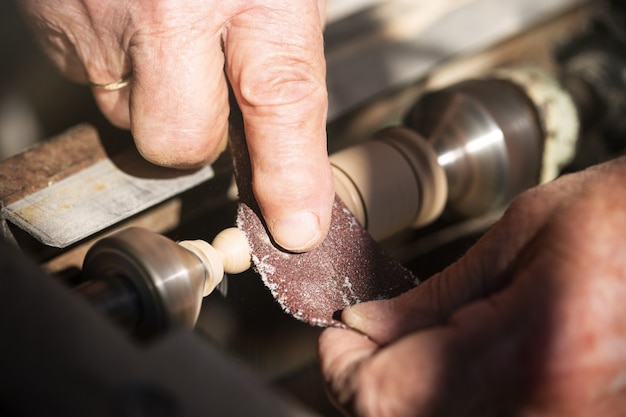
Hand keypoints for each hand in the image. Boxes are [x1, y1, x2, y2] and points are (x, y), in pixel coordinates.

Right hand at [17, 0, 333, 251]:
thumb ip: (279, 44)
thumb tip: (283, 127)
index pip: (281, 102)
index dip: (291, 177)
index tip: (299, 227)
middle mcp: (165, 6)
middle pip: (178, 142)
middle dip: (198, 132)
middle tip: (206, 83)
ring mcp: (95, 17)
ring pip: (127, 116)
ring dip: (152, 95)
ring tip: (162, 29)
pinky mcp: (49, 20)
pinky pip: (88, 80)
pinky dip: (114, 65)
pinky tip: (126, 14)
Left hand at [319, 157, 625, 416]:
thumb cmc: (611, 221)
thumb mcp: (513, 240)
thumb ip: (431, 297)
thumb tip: (363, 326)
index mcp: (526, 350)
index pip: (382, 396)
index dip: (341, 366)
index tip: (339, 329)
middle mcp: (545, 410)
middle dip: (365, 381)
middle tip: (364, 337)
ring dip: (399, 392)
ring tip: (405, 345)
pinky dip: (436, 399)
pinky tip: (444, 362)